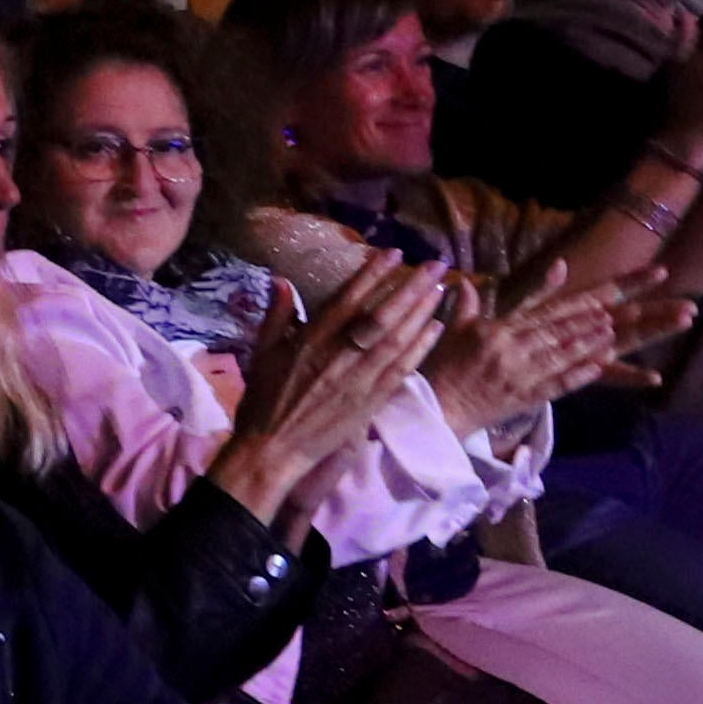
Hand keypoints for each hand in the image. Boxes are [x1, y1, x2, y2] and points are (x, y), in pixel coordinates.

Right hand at [214, 252, 449, 523]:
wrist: (275, 450)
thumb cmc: (264, 401)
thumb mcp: (262, 352)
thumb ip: (276, 315)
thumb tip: (280, 281)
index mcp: (312, 339)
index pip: (349, 298)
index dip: (373, 274)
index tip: (395, 253)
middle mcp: (340, 355)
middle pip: (383, 315)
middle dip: (411, 288)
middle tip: (436, 265)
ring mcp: (359, 379)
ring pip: (398, 339)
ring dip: (422, 312)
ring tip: (440, 289)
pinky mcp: (372, 400)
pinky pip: (402, 369)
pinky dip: (420, 347)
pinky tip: (435, 329)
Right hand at [423, 270, 632, 428]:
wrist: (438, 408)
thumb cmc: (444, 367)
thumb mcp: (454, 331)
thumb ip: (467, 305)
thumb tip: (466, 280)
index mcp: (495, 331)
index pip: (539, 315)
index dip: (567, 309)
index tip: (592, 302)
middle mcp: (510, 350)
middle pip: (554, 333)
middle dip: (584, 324)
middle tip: (610, 315)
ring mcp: (519, 375)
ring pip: (559, 357)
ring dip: (586, 346)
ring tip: (609, 336)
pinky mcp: (523, 398)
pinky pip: (555, 386)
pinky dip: (576, 377)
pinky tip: (596, 368)